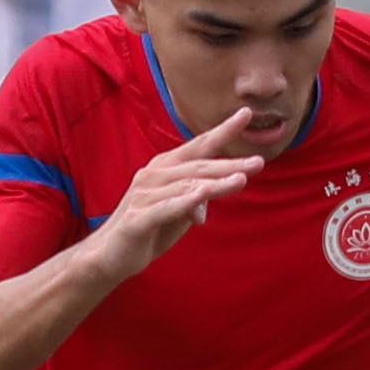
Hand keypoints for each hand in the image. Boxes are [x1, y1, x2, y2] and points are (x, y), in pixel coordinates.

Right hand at [87, 118, 260, 279]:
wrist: (110, 256)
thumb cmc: (148, 228)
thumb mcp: (180, 212)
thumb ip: (198, 198)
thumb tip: (211, 195)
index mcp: (165, 168)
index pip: (199, 146)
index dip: (222, 130)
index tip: (246, 113)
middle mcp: (154, 175)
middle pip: (198, 166)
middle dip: (229, 164)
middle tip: (258, 162)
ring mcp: (145, 195)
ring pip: (187, 185)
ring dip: (215, 183)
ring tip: (242, 180)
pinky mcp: (138, 218)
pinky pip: (166, 207)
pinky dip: (185, 201)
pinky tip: (203, 195)